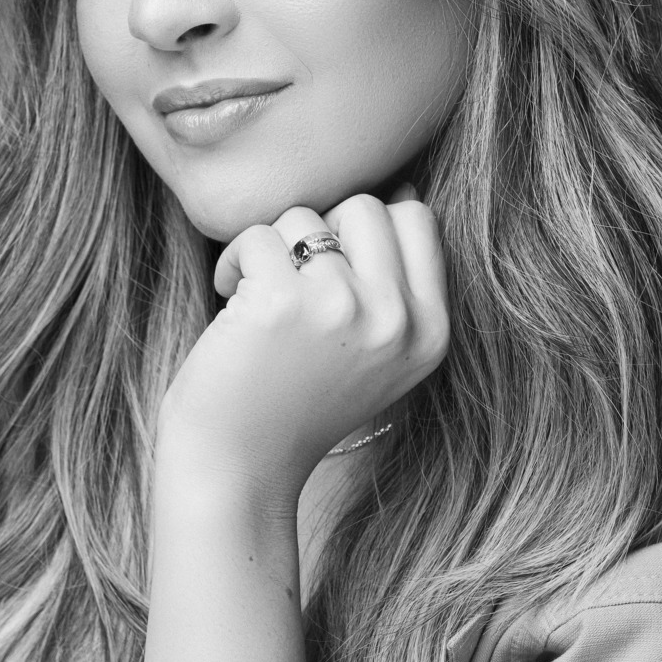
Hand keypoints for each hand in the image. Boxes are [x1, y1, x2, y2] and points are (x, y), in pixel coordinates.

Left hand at [159, 185, 448, 495]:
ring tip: (258, 298)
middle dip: (318, 233)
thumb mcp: (378, 353)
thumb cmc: (295, 403)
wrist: (238, 471)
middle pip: (365, 206)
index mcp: (431, 332)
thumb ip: (397, 284)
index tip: (329, 268)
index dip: (365, 229)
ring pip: (305, 217)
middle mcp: (397, 320)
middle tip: (291, 281)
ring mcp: (342, 308)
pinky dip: (233, 261)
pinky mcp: (282, 303)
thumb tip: (401, 190)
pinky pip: (257, 234)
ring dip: (270, 248)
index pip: (417, 219)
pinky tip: (231, 303)